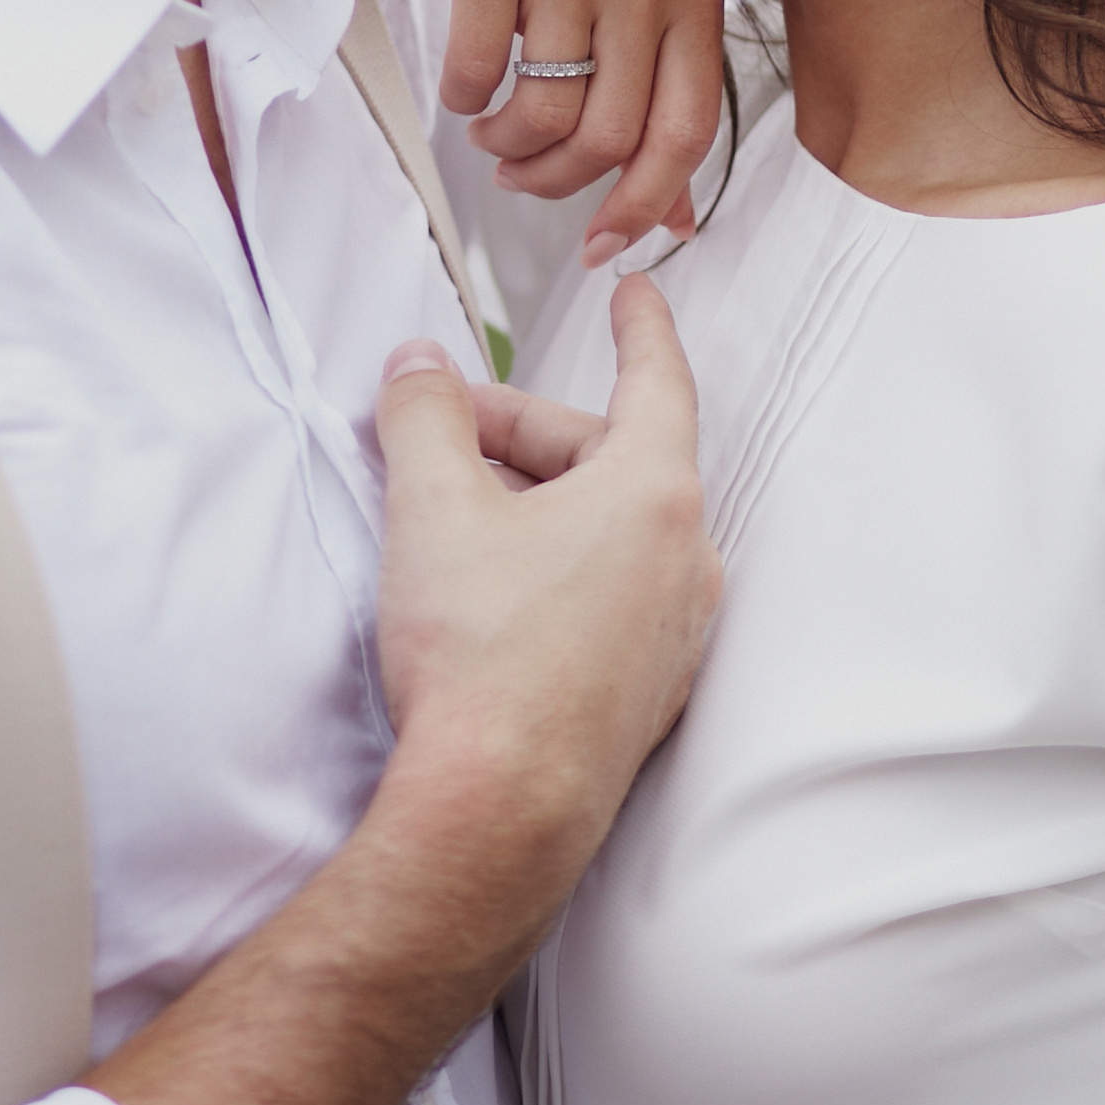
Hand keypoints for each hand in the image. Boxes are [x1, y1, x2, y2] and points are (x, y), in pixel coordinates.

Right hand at [371, 274, 718, 908]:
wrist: (499, 811)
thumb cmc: (480, 659)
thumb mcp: (432, 510)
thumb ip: (423, 419)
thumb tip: (417, 368)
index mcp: (655, 495)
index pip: (657, 380)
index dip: (638, 327)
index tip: (632, 292)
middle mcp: (687, 561)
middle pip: (609, 459)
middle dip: (521, 436)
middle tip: (437, 432)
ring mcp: (675, 634)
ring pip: (606, 533)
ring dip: (534, 508)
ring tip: (448, 518)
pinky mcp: (648, 693)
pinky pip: (607, 598)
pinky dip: (554, 572)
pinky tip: (485, 597)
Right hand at [388, 0, 723, 262]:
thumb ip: (661, 91)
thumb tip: (676, 213)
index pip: (686, 134)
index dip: (643, 206)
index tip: (602, 243)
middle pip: (608, 139)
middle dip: (556, 181)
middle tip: (522, 173)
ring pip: (545, 114)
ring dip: (507, 145)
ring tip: (492, 129)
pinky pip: (479, 69)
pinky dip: (464, 96)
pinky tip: (464, 83)